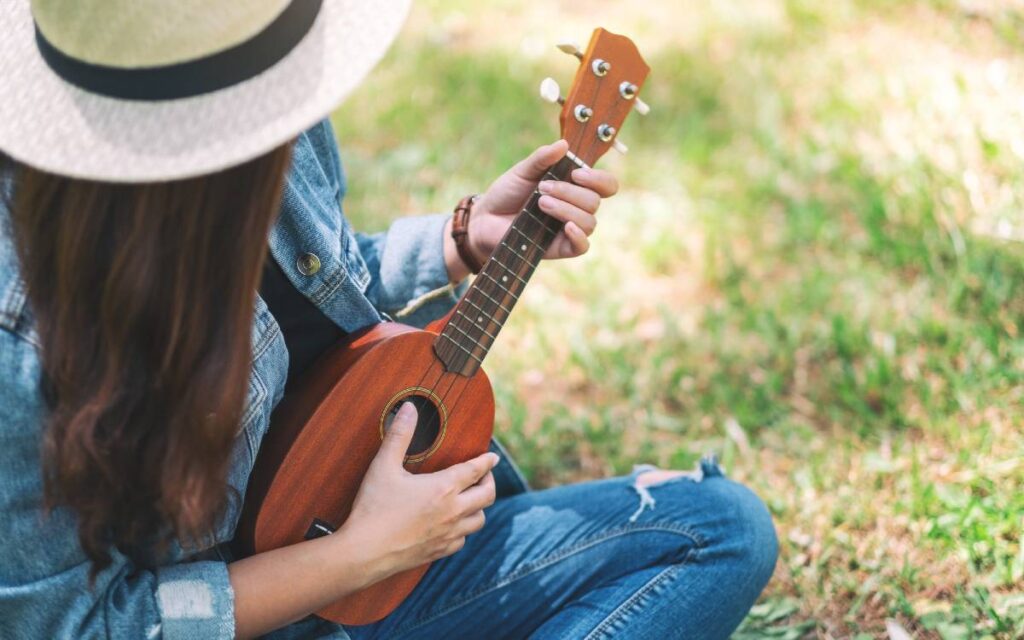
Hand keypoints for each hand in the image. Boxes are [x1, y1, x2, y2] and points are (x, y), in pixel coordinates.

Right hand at [338, 402, 498, 582]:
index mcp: (444, 487)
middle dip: (489, 482)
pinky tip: (455, 525)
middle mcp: (453, 511)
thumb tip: (409, 408)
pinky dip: (464, 529)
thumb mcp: (383, 465)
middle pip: (487, 495)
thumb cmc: (373, 508)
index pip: (476, 470)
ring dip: (479, 507)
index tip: (493, 457)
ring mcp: (448, 533)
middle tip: (484, 475)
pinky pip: (463, 540)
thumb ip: (399, 434)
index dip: (487, 461)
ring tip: (472, 499)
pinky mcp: (439, 551)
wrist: (364, 552)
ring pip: (479, 520)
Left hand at [443, 140, 619, 281]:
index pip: (605, 184)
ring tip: (540, 203)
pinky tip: (566, 227)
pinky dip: (578, 236)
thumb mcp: (522, 171)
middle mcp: (577, 207)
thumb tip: (563, 144)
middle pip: (594, 201)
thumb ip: (542, 158)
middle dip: (569, 192)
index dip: (598, 179)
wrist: (485, 219)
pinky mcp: (561, 248)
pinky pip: (582, 246)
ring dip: (567, 209)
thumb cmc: (506, 193)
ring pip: (589, 222)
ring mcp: (570, 228)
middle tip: (542, 189)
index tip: (577, 173)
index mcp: (574, 186)